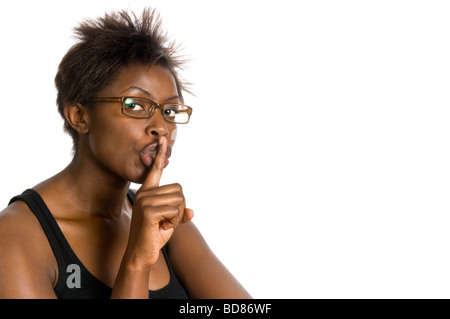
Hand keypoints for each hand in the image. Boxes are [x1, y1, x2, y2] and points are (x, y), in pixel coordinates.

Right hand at [124, 137, 193, 267]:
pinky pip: (175, 210)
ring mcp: (145, 201)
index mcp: (148, 192)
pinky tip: (161, 227)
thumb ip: (180, 213)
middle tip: (167, 220)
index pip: (156, 169)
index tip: (163, 139)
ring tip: (163, 224)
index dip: (161, 154)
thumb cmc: (154, 236)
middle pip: (179, 190)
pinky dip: (174, 221)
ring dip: (177, 215)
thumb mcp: (170, 222)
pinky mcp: (148, 211)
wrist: (141, 254)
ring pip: (179, 200)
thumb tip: (192, 212)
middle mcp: (145, 193)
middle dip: (180, 207)